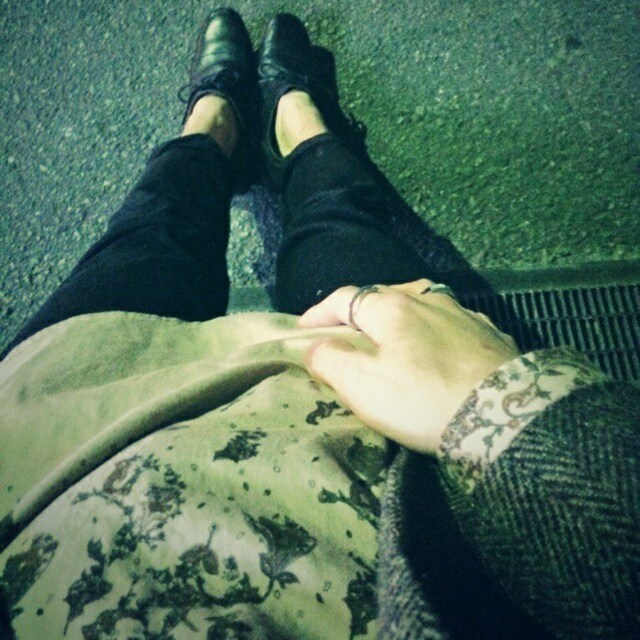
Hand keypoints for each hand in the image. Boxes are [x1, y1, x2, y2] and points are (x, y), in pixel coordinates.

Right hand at [299, 279, 519, 452]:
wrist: (506, 417)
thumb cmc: (422, 398)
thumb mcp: (363, 385)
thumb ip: (331, 360)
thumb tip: (315, 346)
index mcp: (392, 307)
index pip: (344, 298)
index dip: (319, 312)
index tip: (303, 330)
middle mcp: (428, 300)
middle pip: (383, 296)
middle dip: (358, 312)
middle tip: (345, 333)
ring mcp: (463, 314)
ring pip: (421, 305)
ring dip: (398, 317)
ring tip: (390, 336)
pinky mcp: (490, 335)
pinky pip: (450, 323)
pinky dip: (431, 330)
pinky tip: (436, 346)